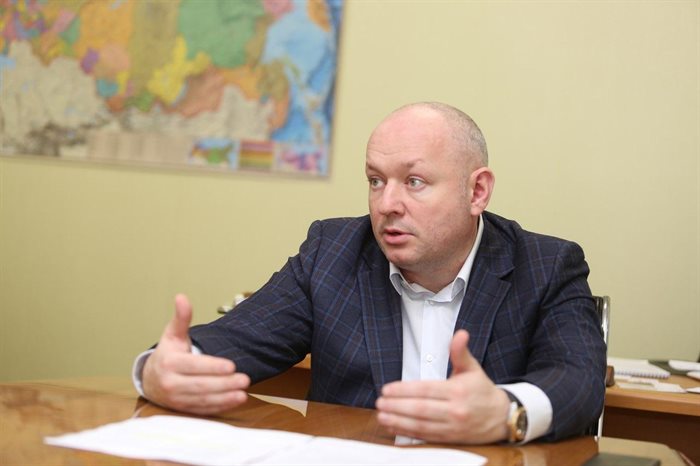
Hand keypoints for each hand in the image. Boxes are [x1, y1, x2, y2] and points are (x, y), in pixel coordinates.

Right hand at [142, 294, 250, 414]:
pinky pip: (203, 410)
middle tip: (245, 379)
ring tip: (243, 393)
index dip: (213, 367)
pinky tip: (234, 400)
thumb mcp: (172, 334)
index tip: (232, 366)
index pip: (193, 366)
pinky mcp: (183, 409)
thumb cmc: (168, 354)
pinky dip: (220, 407)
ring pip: (203, 400)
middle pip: (200, 386)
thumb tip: (181, 297)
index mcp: (169, 363)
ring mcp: (176, 399)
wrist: (150, 379)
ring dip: (224, 398)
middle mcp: (170, 383)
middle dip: (224, 384)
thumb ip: (181, 318)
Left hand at [375, 329, 510, 443]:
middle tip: (380, 402)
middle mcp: (455, 410)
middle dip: (397, 406)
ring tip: (381, 415)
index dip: (404, 390)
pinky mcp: (451, 439)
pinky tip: (394, 427)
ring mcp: (453, 427)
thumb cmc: (482, 390)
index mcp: (458, 391)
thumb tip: (460, 334)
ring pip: (421, 425)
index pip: (426, 390)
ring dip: (398, 421)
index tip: (388, 389)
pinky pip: (426, 436)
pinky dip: (408, 433)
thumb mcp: (472, 368)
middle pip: (420, 409)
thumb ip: (460, 352)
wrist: (502, 417)